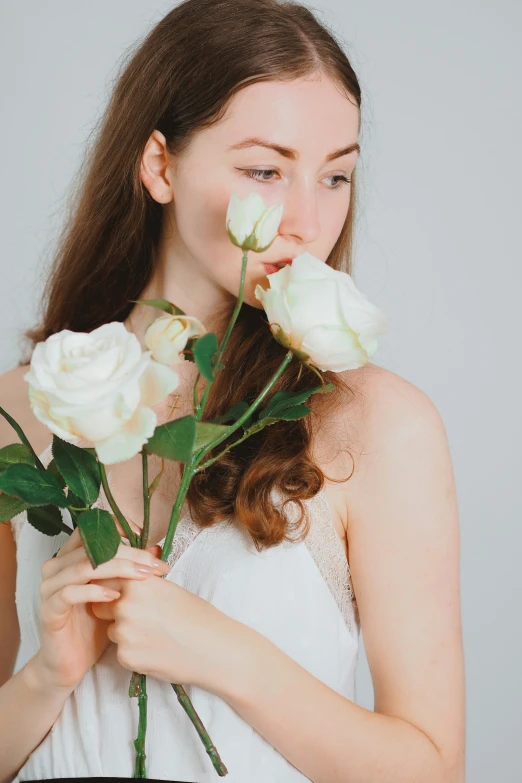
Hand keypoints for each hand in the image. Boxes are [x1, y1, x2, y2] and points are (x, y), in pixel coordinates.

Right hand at [32, 525, 169, 692]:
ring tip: (143, 577)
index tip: (144, 535)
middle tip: (155, 565)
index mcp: (71, 557)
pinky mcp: (48, 610)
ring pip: (84, 567)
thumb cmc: (96, 624)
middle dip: (130, 554)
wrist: (71, 663)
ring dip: (118, 569)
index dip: (118, 527)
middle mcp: (56, 567)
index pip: (92, 529)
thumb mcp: (119, 592)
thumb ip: (132, 569)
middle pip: (93, 548)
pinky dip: (94, 592)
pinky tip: (115, 597)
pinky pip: (69, 594)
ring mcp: (50, 588)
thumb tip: (156, 548)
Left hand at [91, 572, 237, 692]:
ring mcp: (123, 632)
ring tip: (155, 635)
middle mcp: (125, 604)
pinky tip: (157, 650)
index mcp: (137, 582)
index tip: (119, 593)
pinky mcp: (125, 657)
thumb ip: (142, 582)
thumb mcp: (169, 588)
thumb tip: (126, 570)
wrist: (214, 648)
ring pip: (112, 631)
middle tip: (140, 617)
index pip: (105, 579)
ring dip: (125, 633)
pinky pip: (121, 652)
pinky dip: (134, 652)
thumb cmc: (197, 615)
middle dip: (113, 611)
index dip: (111, 587)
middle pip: (100, 606)